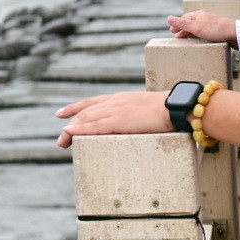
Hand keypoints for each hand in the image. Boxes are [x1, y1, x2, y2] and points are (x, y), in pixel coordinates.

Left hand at [55, 90, 170, 147]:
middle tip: (61, 136)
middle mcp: (115, 102)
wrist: (177, 106)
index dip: (76, 107)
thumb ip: (139, 116)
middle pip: (86, 111)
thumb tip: (140, 124)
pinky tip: (68, 132)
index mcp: (122, 98)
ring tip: (61, 141)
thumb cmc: (170, 110)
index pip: (93, 102)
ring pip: (86, 119)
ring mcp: (116, 110)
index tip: (63, 113)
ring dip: (71, 130)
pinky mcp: (119, 121)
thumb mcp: (149, 110)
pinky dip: (79, 129)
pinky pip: (94, 126)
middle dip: (71, 123)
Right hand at [167, 10, 236, 43]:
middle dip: (183, 30)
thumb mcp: (196, 27)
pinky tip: (200, 41)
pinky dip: (199, 36)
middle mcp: (205, 18)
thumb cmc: (216, 30)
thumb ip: (182, 23)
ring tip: (186, 41)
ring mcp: (212, 24)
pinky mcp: (218, 31)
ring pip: (198, 28)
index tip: (172, 32)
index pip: (185, 18)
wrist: (235, 34)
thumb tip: (168, 18)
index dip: (178, 25)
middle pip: (191, 23)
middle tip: (178, 38)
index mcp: (199, 14)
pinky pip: (205, 33)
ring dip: (191, 33)